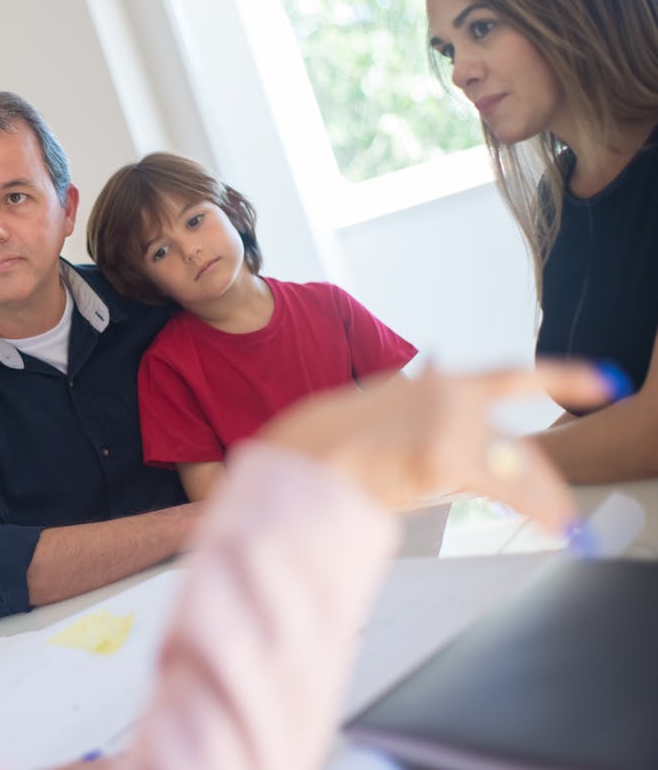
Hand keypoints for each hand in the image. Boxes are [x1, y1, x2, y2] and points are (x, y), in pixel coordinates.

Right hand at [258, 362, 612, 532]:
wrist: (300, 455)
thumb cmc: (327, 446)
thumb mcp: (380, 418)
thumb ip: (421, 425)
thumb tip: (454, 461)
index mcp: (436, 383)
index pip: (512, 376)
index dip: (564, 377)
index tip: (605, 380)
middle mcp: (450, 395)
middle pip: (520, 443)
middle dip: (545, 481)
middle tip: (564, 511)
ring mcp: (449, 423)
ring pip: (520, 469)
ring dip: (546, 501)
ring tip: (564, 525)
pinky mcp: (445, 458)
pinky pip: (510, 491)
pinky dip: (542, 511)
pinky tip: (563, 529)